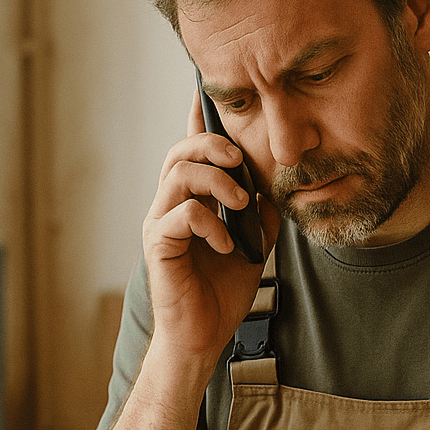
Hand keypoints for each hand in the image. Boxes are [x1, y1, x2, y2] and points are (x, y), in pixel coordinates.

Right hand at [142, 92, 280, 367]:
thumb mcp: (253, 247)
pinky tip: (227, 245)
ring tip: (239, 203)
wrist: (204, 337)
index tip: (206, 92)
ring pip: (178, 174)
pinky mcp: (157, 245)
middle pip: (181, 152)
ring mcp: (159, 224)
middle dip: (213, 145)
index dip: (199, 121)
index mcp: (190, 202)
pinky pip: (180, 214)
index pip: (192, 153)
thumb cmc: (221, 295)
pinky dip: (209, 223)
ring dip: (215, 181)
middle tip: (241, 161)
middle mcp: (169, 206)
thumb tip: (272, 190)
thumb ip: (260, 216)